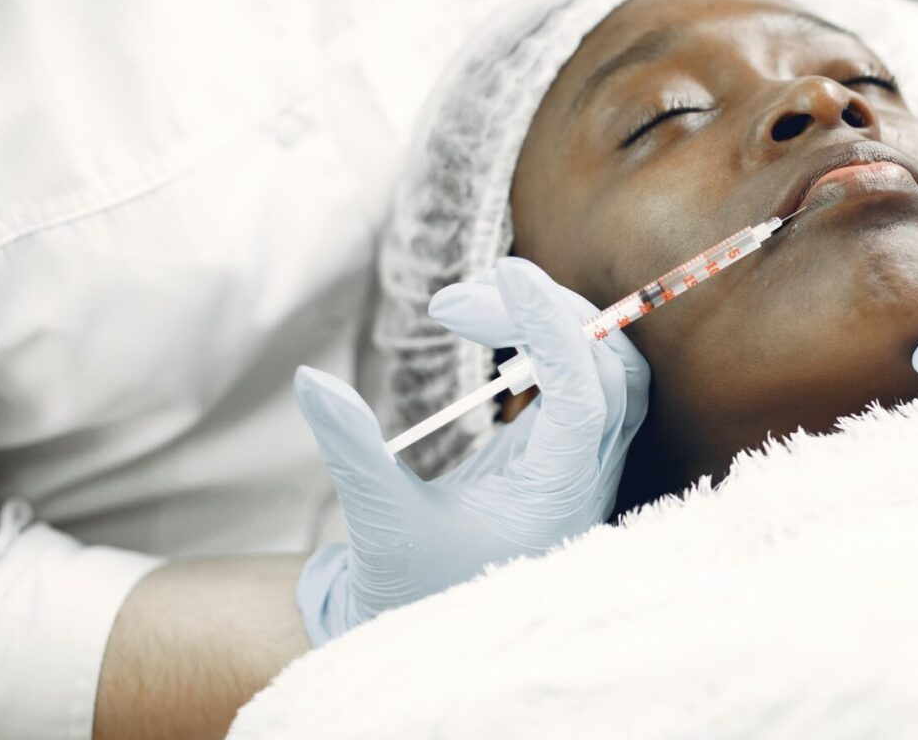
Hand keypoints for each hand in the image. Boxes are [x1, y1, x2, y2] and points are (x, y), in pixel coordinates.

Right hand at [295, 258, 648, 645]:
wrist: (431, 643)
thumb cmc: (411, 594)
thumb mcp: (378, 523)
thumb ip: (352, 451)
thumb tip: (310, 379)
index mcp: (558, 496)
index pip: (583, 392)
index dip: (551, 325)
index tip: (505, 273)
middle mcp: (585, 475)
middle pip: (607, 366)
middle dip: (542, 313)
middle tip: (453, 301)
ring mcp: (580, 462)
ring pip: (605, 369)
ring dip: (552, 321)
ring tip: (473, 305)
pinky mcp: (560, 452)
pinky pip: (581, 380)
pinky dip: (545, 342)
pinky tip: (490, 330)